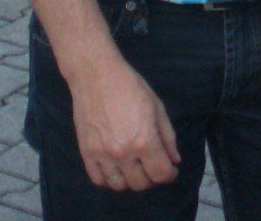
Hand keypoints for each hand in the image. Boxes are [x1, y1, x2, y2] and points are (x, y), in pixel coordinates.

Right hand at [69, 58, 180, 192]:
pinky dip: (109, 179)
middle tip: (152, 165)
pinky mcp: (86, 152)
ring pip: (119, 185)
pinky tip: (116, 168)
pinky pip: (98, 179)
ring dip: (130, 180)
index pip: (160, 174)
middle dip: (152, 178)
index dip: (169, 175)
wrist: (96, 75)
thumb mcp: (157, 107)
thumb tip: (174, 160)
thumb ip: (167, 137)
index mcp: (144, 140)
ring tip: (134, 168)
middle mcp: (123, 152)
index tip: (170, 170)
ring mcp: (102, 154)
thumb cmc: (130, 86)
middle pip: (141, 184)